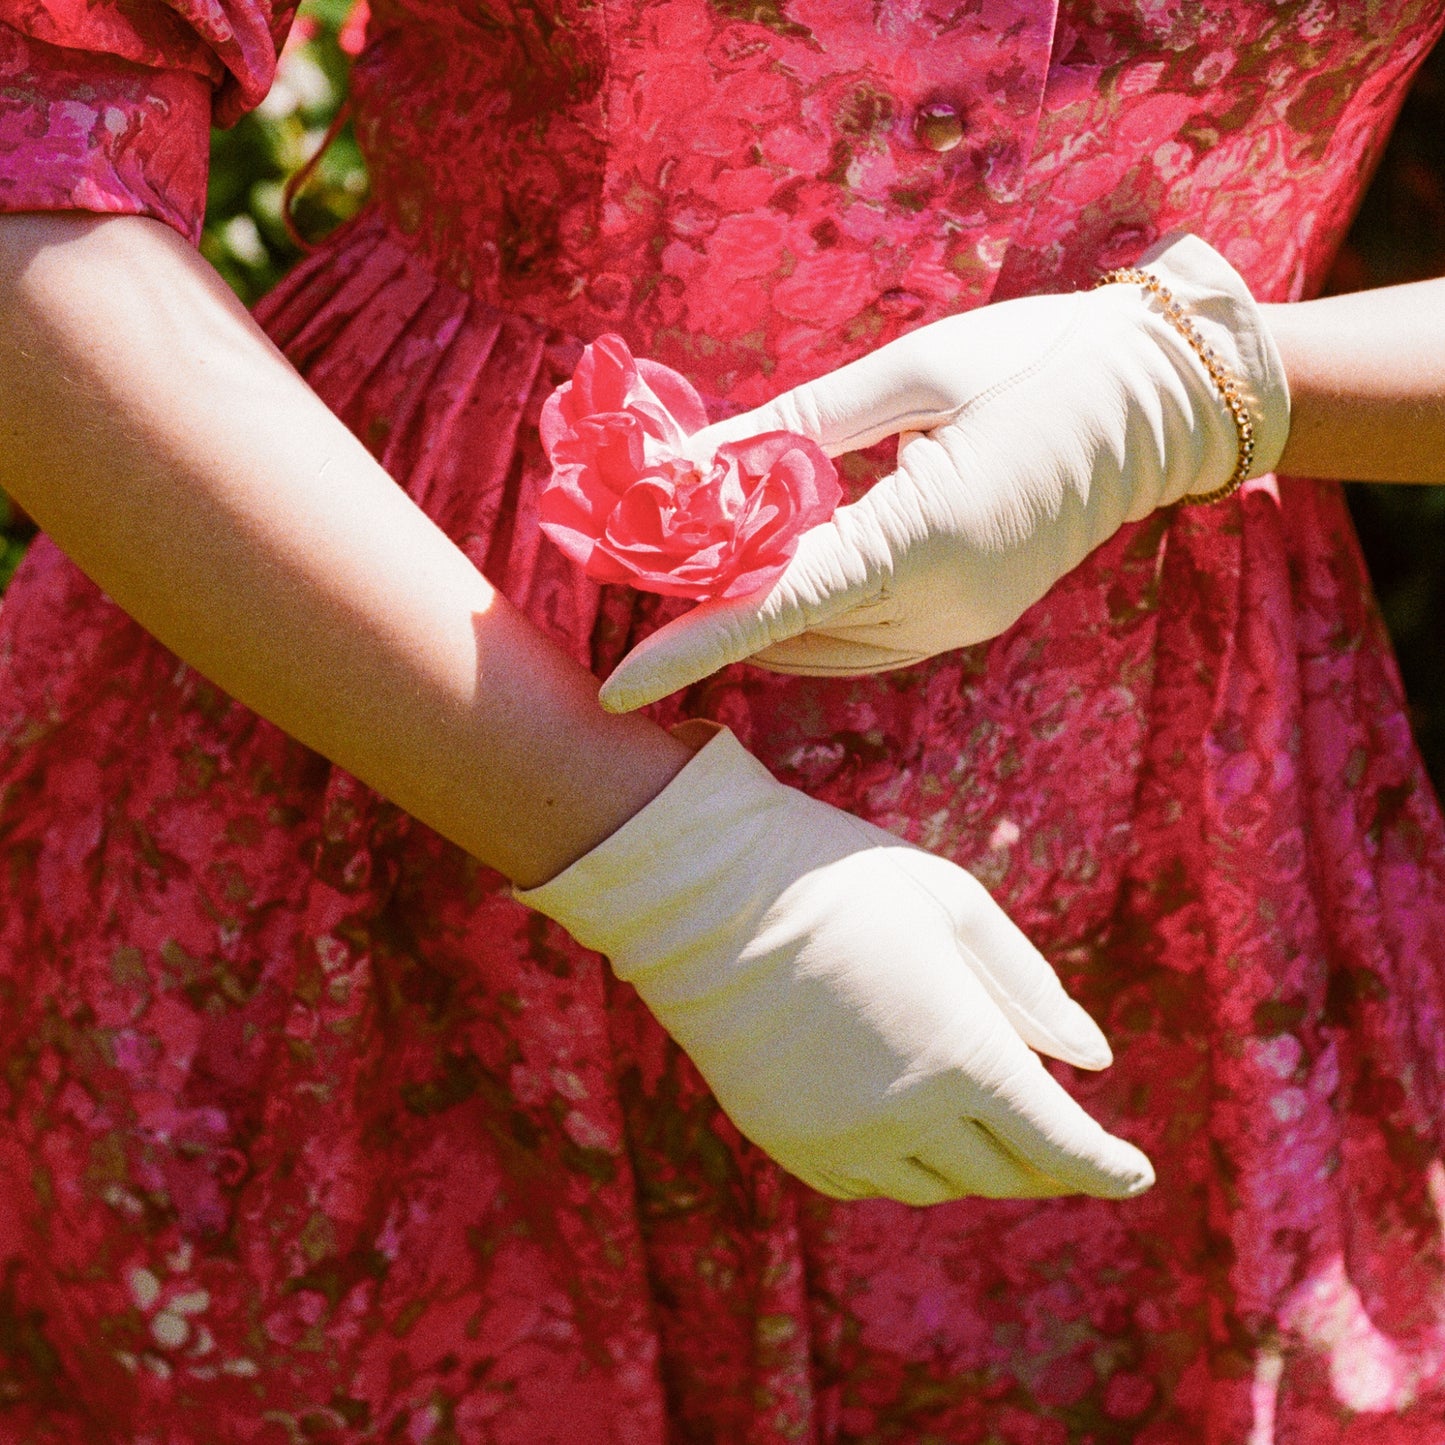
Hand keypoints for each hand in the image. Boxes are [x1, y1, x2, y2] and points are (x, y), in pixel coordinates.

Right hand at [517, 725, 1153, 1203]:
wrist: (706, 893)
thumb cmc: (842, 880)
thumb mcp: (955, 908)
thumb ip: (1031, 989)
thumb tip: (1096, 1059)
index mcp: (963, 1057)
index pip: (1058, 1143)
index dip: (1107, 1166)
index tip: (1136, 1173)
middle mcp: (906, 1117)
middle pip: (1002, 1172)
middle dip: (1047, 1162)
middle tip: (1065, 1141)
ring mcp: (840, 1136)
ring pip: (936, 1187)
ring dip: (976, 1165)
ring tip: (987, 1126)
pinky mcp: (786, 1139)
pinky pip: (867, 1183)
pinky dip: (905, 1166)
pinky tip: (906, 1126)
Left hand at [598, 233, 1288, 711]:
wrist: (1165, 398)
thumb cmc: (1042, 357)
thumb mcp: (913, 371)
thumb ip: (799, 423)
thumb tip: (696, 459)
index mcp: (928, 536)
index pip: (780, 607)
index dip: (690, 645)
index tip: (615, 687)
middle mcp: (943, 603)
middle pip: (790, 631)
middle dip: (710, 608)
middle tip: (639, 559)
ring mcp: (961, 623)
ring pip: (823, 645)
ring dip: (757, 612)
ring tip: (702, 556)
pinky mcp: (970, 620)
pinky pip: (864, 639)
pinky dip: (809, 614)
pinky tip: (781, 569)